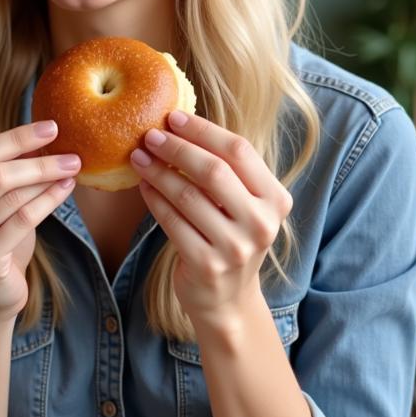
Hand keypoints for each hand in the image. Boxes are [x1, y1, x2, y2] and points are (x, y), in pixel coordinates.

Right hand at [0, 121, 77, 322]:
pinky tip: (66, 190)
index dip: (14, 138)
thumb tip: (41, 138)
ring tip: (72, 170)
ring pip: (11, 196)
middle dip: (36, 159)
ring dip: (47, 178)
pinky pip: (23, 220)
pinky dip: (48, 200)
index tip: (50, 127)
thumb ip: (5, 174)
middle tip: (70, 153)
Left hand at [130, 111, 292, 326]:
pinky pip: (172, 222)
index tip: (174, 117)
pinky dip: (154, 200)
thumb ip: (227, 171)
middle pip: (214, 171)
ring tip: (139, 158)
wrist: (227, 299)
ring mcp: (236, 247)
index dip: (204, 130)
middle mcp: (262, 223)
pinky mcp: (207, 265)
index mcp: (276, 199)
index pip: (239, 151)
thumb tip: (182, 125)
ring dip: (159, 172)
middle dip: (177, 148)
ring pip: (188, 196)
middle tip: (150, 135)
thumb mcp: (243, 206)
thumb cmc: (230, 239)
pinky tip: (143, 186)